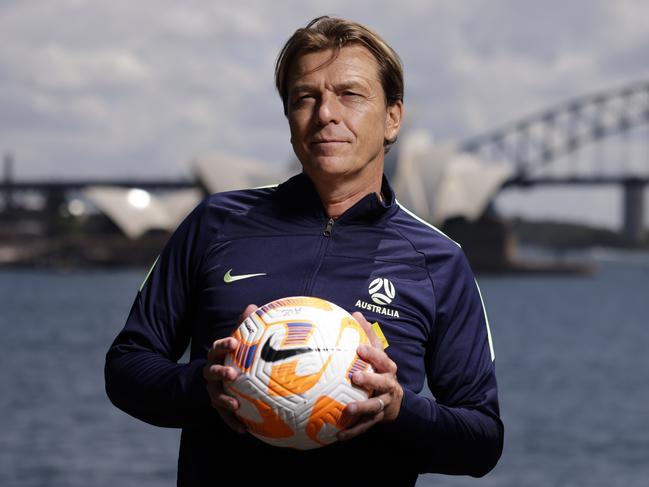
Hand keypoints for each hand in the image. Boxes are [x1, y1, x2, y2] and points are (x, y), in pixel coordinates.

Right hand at [203, 304, 257, 433]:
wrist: (207, 380)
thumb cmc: (229, 357)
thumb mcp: (234, 343)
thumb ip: (243, 326)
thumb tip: (252, 306)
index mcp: (216, 356)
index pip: (216, 347)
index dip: (223, 344)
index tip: (234, 343)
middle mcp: (210, 372)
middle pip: (211, 371)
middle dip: (220, 372)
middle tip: (232, 374)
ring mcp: (211, 390)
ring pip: (214, 395)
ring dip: (224, 400)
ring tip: (236, 405)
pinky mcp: (215, 405)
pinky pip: (223, 415)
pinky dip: (231, 422)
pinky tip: (243, 430)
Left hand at [337, 311, 403, 440]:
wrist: (398, 403)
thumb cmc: (381, 373)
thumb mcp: (379, 355)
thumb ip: (368, 337)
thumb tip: (355, 313)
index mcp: (388, 369)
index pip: (382, 359)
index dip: (372, 353)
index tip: (359, 347)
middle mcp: (389, 386)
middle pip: (382, 382)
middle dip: (370, 379)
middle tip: (354, 377)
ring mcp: (384, 404)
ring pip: (374, 407)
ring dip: (361, 409)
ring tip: (346, 410)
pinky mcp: (378, 420)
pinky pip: (365, 427)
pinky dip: (352, 432)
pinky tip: (338, 435)